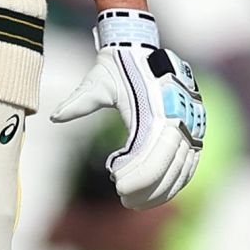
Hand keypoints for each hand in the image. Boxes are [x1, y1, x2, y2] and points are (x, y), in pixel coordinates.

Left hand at [51, 9, 204, 209]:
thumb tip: (54, 117)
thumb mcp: (98, 82)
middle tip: (125, 201)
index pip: (150, 153)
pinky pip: (190, 162)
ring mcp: (191, 123)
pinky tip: (158, 192)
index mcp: (157, 108)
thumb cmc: (117, 66)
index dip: (136, 175)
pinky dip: (176, 180)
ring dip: (163, 190)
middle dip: (148, 189)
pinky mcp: (195, 127)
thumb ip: (79, 101)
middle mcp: (179, 118)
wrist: (141, 46)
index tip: (116, 187)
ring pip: (183, 168)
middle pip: (169, 166)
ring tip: (138, 202)